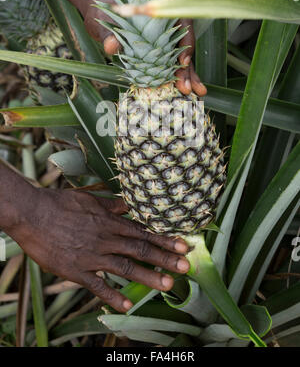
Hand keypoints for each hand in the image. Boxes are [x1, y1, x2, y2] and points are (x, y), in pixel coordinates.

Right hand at [7, 188, 189, 312]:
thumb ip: (112, 204)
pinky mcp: (76, 271)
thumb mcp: (90, 199)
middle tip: (185, 266)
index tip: (182, 245)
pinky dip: (112, 297)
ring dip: (148, 276)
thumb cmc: (60, 203)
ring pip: (125, 267)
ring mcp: (92, 256)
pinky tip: (127, 307)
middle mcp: (105, 239)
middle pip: (140, 249)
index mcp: (109, 221)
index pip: (143, 231)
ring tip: (168, 284)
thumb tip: (131, 202)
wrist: (32, 214)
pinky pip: (97, 286)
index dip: (164, 239)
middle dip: (164, 258)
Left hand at [85, 0, 206, 96]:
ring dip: (188, 77)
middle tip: (186, 88)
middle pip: (184, 47)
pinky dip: (178, 79)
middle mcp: (170, 26)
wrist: (103, 16)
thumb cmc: (108, 12)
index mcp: (162, 12)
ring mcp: (167, 42)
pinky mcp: (161, 55)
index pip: (182, 24)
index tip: (182, 61)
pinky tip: (185, 93)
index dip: (185, 43)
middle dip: (187, 69)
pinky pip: (172, 67)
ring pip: (182, 59)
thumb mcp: (107, 20)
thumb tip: (110, 46)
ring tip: (196, 94)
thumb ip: (110, 33)